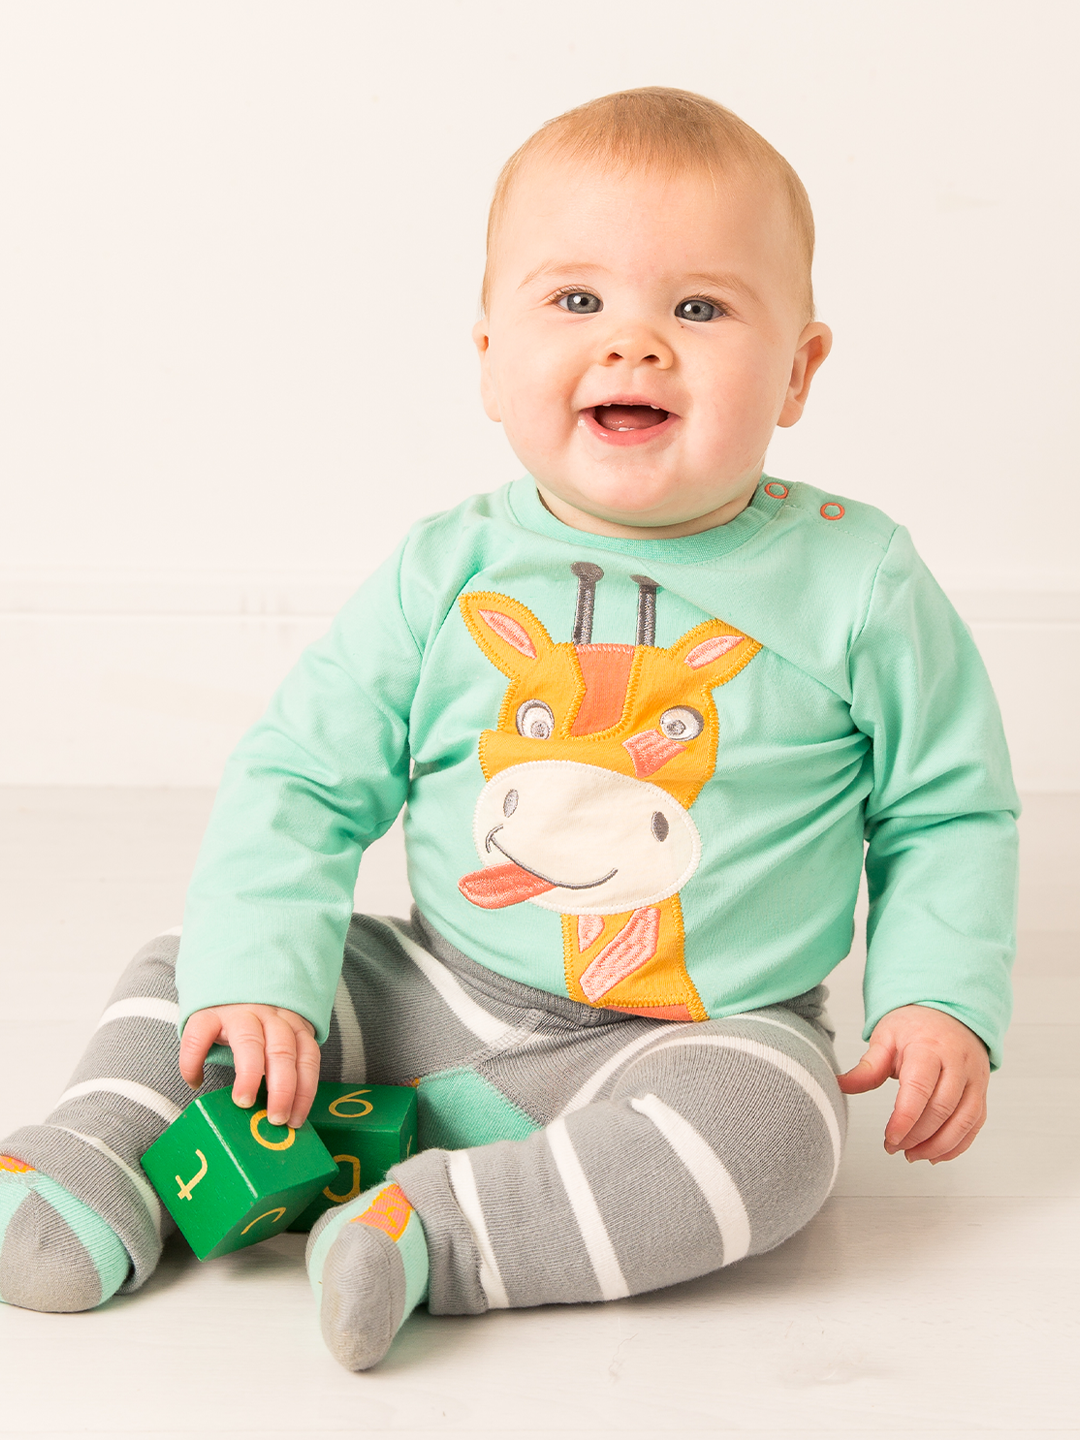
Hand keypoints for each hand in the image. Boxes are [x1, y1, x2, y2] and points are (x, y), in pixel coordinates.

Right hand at [179, 1004, 320, 1128]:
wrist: (227, 980)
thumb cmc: (255, 1023)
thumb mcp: (276, 1036)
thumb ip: (282, 1064)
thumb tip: (282, 1114)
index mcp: (291, 1025)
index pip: (306, 1058)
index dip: (304, 1091)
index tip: (295, 1120)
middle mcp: (269, 1015)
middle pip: (282, 1051)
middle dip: (282, 1089)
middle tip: (275, 1119)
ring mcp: (238, 1012)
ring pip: (249, 1042)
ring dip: (249, 1075)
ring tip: (243, 1102)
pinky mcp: (207, 1012)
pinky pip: (200, 1036)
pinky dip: (195, 1061)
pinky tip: (195, 1081)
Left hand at [836, 1005, 989, 1162]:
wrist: (949, 1013)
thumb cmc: (914, 1026)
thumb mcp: (885, 1037)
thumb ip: (867, 1067)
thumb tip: (839, 1085)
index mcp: (929, 1047)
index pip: (919, 1088)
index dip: (905, 1118)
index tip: (890, 1138)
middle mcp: (957, 1063)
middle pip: (942, 1109)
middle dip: (917, 1136)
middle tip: (894, 1147)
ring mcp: (974, 1078)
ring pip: (963, 1122)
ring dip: (937, 1146)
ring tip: (912, 1155)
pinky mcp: (981, 1092)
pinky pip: (974, 1125)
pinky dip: (957, 1146)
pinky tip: (934, 1154)